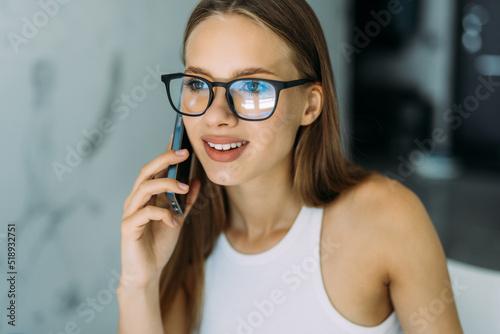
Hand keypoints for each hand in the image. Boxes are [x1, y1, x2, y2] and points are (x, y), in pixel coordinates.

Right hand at [119, 137, 200, 288]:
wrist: (147, 272)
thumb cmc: (158, 244)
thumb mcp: (178, 219)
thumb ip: (186, 201)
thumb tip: (195, 181)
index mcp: (146, 196)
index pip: (155, 169)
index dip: (165, 152)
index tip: (178, 136)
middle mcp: (136, 200)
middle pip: (146, 171)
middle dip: (165, 159)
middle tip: (184, 153)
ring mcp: (130, 212)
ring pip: (144, 187)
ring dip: (166, 184)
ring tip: (184, 188)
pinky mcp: (128, 227)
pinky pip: (145, 213)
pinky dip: (162, 214)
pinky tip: (174, 221)